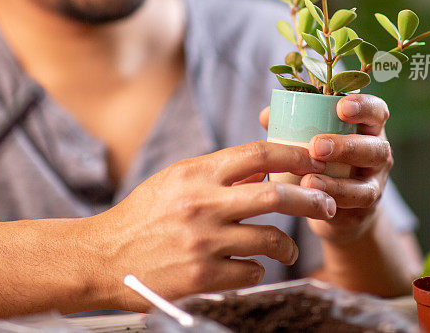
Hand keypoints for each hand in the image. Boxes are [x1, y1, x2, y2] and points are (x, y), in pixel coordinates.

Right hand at [92, 141, 336, 309]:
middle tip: (327, 205)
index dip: (295, 156)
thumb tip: (262, 170)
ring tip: (286, 249)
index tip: (316, 160)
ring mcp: (203, 241)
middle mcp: (202, 204)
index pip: (258, 155)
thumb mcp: (174, 181)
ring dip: (286, 245)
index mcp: (195, 173)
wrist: (102, 256)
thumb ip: (217, 174)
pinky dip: (258, 269)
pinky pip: (252, 271)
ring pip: (271, 239)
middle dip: (312, 200)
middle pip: (276, 197)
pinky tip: (248, 267)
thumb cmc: (141, 216)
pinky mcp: (202, 275)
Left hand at [259, 94, 391, 244]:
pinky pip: (354, 204)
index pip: (377, 111)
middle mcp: (378, 152)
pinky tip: (311, 195)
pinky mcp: (366, 207)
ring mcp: (375, 181)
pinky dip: (332, 199)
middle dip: (346, 146)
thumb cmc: (322, 159)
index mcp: (367, 127)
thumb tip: (267, 115)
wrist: (336, 203)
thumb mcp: (311, 139)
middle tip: (316, 146)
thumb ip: (293, 124)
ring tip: (308, 178)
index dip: (364, 107)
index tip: (341, 107)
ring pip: (367, 183)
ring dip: (337, 181)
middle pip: (376, 147)